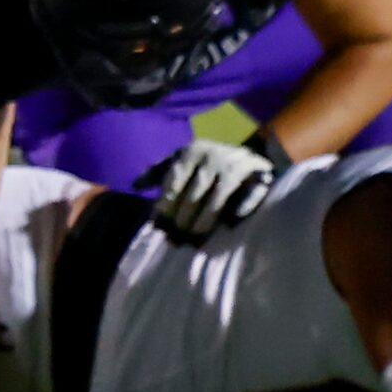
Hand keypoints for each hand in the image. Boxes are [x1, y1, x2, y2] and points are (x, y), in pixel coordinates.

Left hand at [143, 138, 280, 239]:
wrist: (248, 155)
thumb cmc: (206, 163)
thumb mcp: (182, 161)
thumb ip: (159, 172)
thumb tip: (135, 185)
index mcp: (190, 151)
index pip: (173, 182)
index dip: (165, 206)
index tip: (159, 227)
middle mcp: (211, 155)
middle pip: (192, 194)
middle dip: (182, 219)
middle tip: (175, 240)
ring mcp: (234, 164)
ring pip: (215, 201)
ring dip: (203, 223)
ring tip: (194, 240)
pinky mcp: (256, 175)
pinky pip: (246, 198)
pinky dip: (237, 212)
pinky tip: (227, 228)